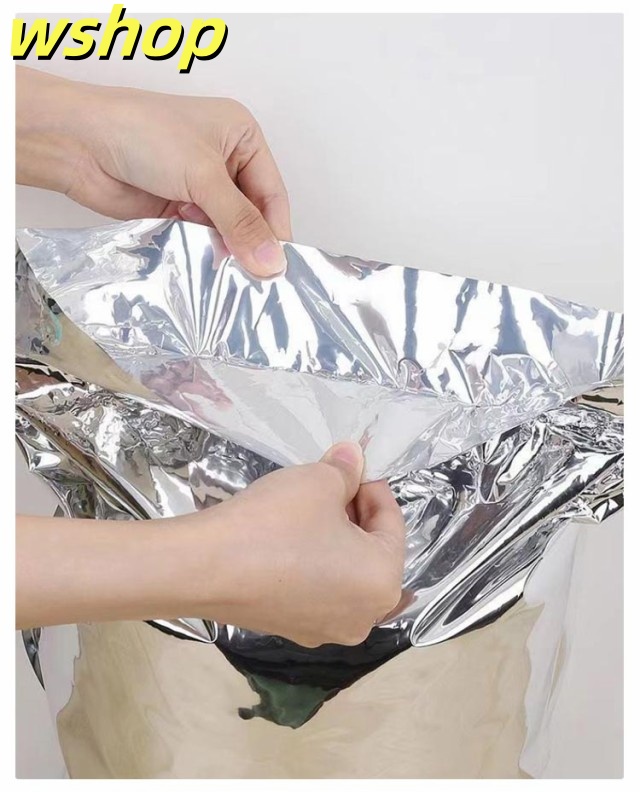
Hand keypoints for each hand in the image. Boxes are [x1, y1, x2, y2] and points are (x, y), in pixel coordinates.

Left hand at [16, 66, 289, 275]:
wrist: (80, 144)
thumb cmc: (142, 135)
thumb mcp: (203, 176)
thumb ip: (239, 222)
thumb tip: (272, 263)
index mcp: (241, 136)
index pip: (271, 192)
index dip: (275, 230)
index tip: (278, 267)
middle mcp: (224, 160)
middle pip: (251, 213)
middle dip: (251, 243)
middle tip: (257, 280)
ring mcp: (199, 186)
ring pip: (227, 228)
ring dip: (227, 250)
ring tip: (232, 278)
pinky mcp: (177, 208)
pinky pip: (202, 237)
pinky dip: (205, 253)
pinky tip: (208, 271)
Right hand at [17, 443, 405, 647]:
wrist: (203, 568)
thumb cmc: (274, 523)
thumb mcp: (318, 481)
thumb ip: (346, 470)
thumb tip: (354, 457)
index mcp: (384, 581)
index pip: (393, 523)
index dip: (373, 487)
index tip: (352, 466)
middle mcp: (364, 616)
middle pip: (372, 552)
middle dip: (355, 514)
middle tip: (331, 484)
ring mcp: (326, 631)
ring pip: (344, 573)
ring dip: (335, 539)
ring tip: (309, 509)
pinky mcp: (292, 631)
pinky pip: (317, 590)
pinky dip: (312, 564)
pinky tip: (287, 541)